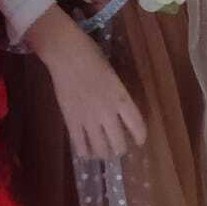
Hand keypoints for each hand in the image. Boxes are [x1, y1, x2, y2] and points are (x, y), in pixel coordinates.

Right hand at [25, 5, 146, 159]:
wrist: (66, 52)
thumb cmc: (90, 55)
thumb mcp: (112, 75)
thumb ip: (116, 94)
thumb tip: (117, 110)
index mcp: (121, 97)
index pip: (137, 126)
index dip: (140, 137)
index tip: (139, 141)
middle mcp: (107, 112)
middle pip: (119, 144)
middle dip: (120, 148)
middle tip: (117, 146)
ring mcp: (88, 118)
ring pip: (101, 149)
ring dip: (103, 153)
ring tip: (102, 151)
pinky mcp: (71, 121)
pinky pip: (80, 146)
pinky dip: (85, 152)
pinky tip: (86, 152)